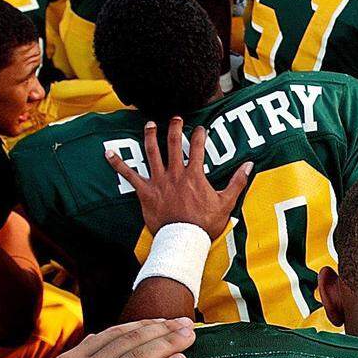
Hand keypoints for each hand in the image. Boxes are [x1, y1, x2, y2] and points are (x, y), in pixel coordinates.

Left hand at [105, 116, 251, 240]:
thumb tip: (250, 165)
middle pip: (174, 145)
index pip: (198, 148)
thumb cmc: (205, 224)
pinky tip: (107, 153)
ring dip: (150, 136)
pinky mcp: (145, 192)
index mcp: (194, 175)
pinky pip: (129, 175)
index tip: (200, 128)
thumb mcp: (226, 202)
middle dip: (175, 128)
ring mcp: (158, 182)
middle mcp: (175, 174)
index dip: (199, 136)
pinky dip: (118, 164)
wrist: (183, 240)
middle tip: (176, 118)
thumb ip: (238, 181)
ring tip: (149, 124)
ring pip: (152, 153)